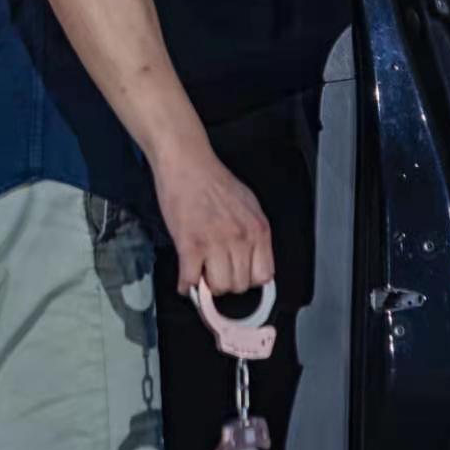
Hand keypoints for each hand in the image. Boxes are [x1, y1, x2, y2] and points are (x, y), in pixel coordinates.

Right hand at [152, 145, 274, 297]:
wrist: (186, 162)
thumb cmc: (213, 180)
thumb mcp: (248, 204)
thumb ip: (253, 232)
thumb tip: (253, 259)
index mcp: (257, 228)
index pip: (264, 275)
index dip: (249, 279)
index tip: (239, 277)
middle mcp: (240, 237)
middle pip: (240, 285)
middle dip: (226, 283)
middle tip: (215, 273)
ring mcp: (215, 242)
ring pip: (218, 287)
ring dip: (207, 286)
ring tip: (201, 275)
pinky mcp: (189, 244)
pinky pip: (190, 280)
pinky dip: (186, 285)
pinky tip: (185, 280)